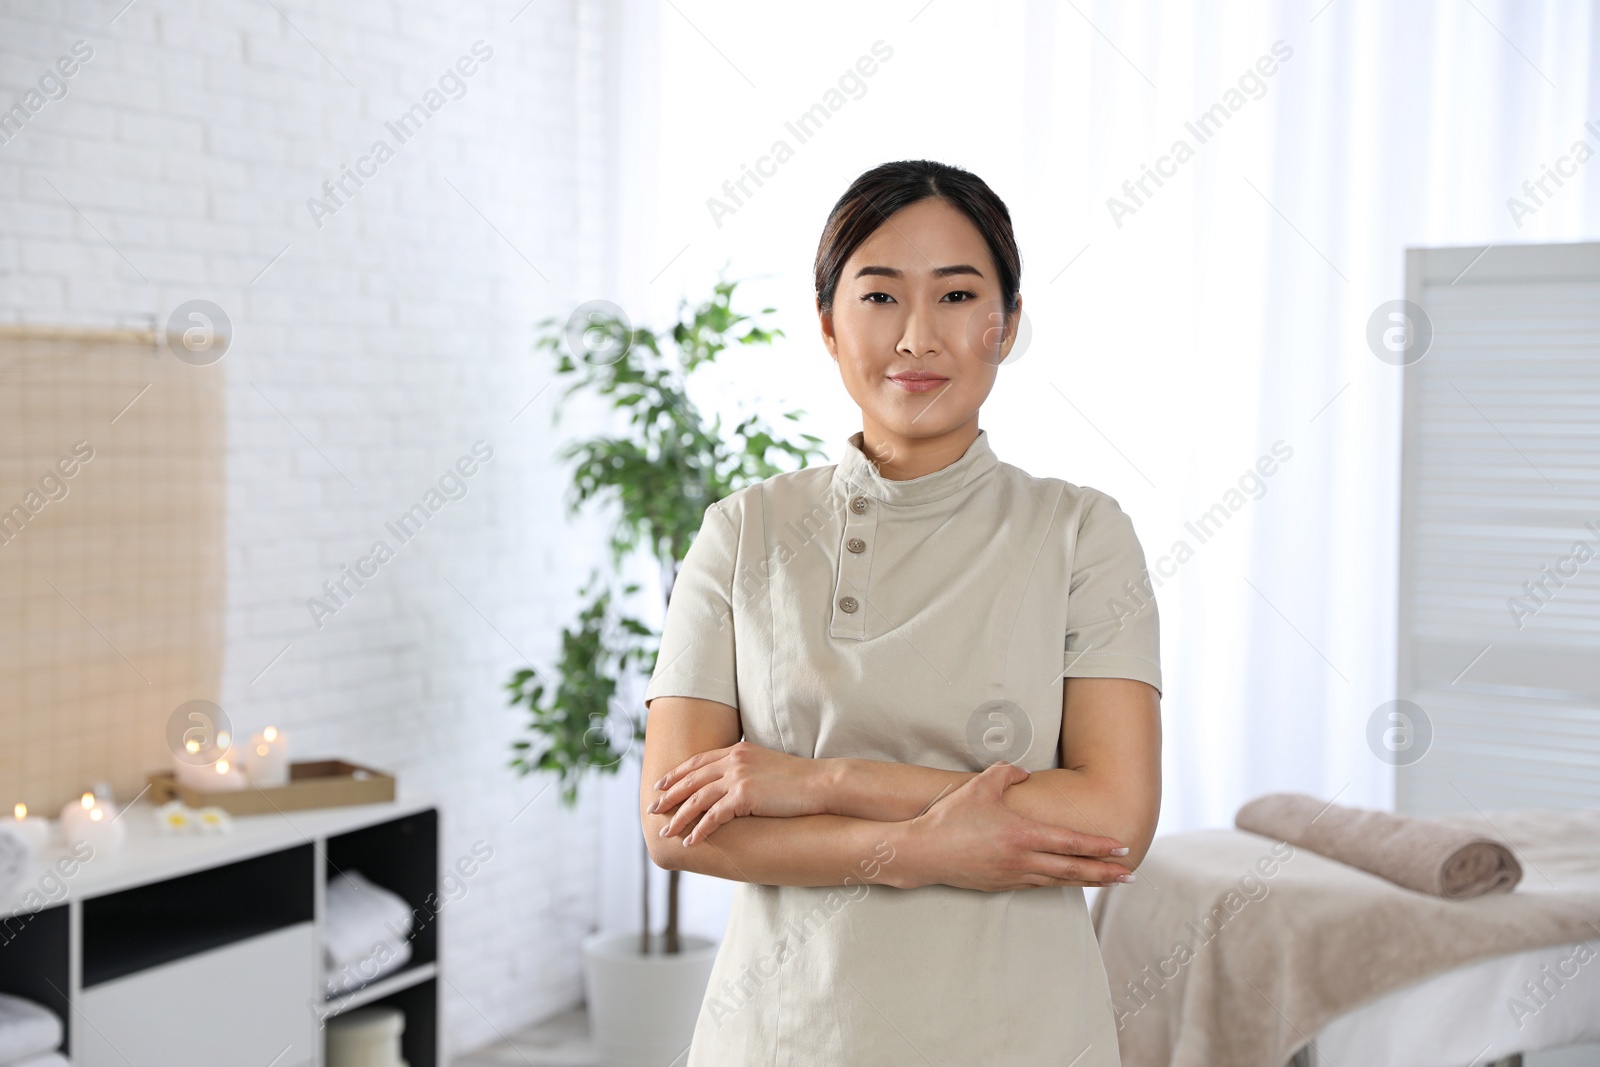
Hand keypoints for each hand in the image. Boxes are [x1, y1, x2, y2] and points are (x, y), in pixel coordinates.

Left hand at [650, 741, 829, 845]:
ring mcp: (738, 777)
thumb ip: (747, 769)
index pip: (699, 761)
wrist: (821, 783)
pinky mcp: (744, 797)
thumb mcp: (767, 766)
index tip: (661, 784)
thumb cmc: (800, 779)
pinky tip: (690, 841)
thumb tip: (734, 785)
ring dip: (678, 817)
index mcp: (737, 751)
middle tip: (652, 808)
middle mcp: (734, 761)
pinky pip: (713, 816)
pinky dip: (699, 830)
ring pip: (697, 799)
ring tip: (666, 832)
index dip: (677, 773)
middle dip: (669, 795)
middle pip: (691, 779)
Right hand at [891, 761, 1134, 891]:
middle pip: (1073, 870)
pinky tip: (1065, 880)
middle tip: (1129, 875)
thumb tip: (1025, 772)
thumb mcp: (981, 786)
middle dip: (1104, 873)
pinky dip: (1058, 882)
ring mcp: (1012, 876)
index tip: (1121, 848)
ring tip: (1106, 881)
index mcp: (1023, 835)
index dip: (1099, 847)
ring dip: (1085, 881)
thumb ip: (1007, 773)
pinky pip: (1037, 884)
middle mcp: (1023, 860)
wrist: (923, 853)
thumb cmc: (951, 817)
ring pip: (1058, 881)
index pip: (1072, 843)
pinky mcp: (1000, 886)